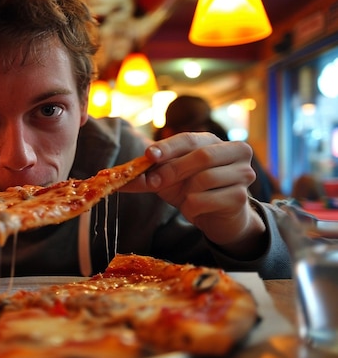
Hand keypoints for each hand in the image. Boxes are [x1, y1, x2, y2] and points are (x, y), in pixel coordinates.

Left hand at [123, 132, 265, 257]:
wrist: (217, 217)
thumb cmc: (193, 191)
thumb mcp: (167, 180)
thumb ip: (146, 175)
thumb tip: (115, 177)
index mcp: (214, 142)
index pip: (189, 139)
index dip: (168, 147)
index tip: (148, 155)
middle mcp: (235, 153)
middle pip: (201, 156)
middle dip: (173, 170)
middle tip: (153, 182)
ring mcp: (243, 174)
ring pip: (204, 180)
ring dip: (184, 192)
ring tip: (184, 199)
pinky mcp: (241, 198)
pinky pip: (206, 200)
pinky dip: (192, 208)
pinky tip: (195, 209)